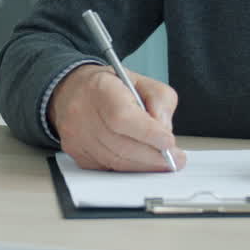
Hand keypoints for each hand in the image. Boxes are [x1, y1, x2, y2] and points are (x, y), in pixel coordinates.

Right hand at [47, 63, 185, 171]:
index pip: (122, 117)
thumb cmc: (110, 87)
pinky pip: (108, 167)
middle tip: (175, 160)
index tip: (169, 142)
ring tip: (164, 163)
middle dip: (153, 156)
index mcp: (100, 89)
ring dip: (144, 166)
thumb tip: (164, 130)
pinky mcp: (78, 153)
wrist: (74, 90)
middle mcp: (82, 113)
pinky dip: (129, 168)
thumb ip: (160, 101)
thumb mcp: (142, 81)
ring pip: (115, 161)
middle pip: (121, 145)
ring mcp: (77, 136)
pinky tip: (142, 162)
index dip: (148, 134)